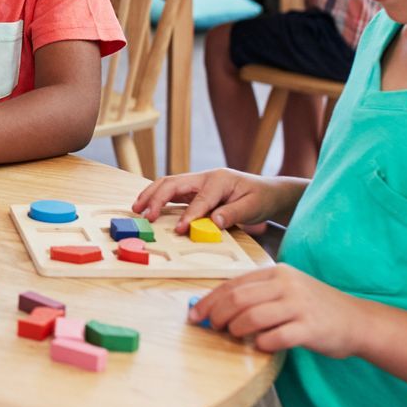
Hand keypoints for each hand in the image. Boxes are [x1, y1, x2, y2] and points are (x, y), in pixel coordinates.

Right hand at [132, 168, 290, 233]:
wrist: (267, 191)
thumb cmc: (261, 198)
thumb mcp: (252, 207)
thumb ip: (232, 214)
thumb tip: (213, 224)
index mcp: (219, 180)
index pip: (200, 199)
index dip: (189, 215)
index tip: (180, 229)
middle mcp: (204, 177)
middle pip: (173, 183)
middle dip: (156, 198)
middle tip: (146, 215)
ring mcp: (197, 182)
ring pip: (167, 184)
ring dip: (151, 195)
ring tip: (138, 208)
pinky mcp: (194, 189)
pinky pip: (171, 191)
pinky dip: (157, 197)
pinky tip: (148, 206)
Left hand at [191, 265, 371, 356]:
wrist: (358, 320)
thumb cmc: (315, 308)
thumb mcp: (287, 290)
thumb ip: (257, 294)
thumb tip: (217, 307)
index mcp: (277, 273)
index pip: (233, 284)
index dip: (209, 301)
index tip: (195, 315)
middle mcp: (287, 285)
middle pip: (238, 299)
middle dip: (217, 315)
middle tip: (211, 328)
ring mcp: (299, 306)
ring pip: (252, 316)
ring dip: (236, 329)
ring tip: (234, 336)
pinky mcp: (310, 328)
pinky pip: (276, 337)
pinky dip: (262, 343)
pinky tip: (262, 346)